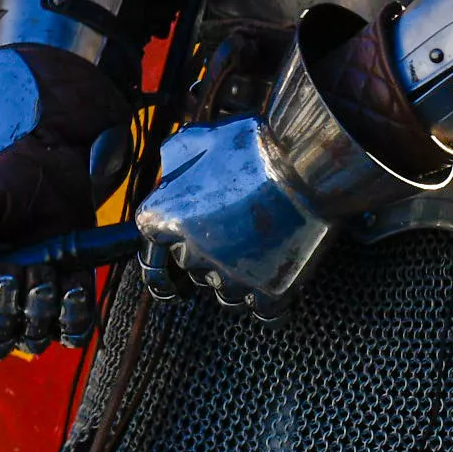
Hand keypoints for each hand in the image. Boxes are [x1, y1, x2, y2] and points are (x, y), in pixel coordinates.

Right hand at [0, 48, 129, 371]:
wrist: (54, 158)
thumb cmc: (5, 178)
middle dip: (4, 311)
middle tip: (11, 269)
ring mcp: (30, 303)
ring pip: (32, 340)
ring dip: (39, 306)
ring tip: (43, 264)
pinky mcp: (66, 297)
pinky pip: (71, 331)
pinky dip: (72, 313)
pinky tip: (70, 284)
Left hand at [133, 119, 328, 318]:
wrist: (302, 166)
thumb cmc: (248, 148)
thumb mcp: (196, 138)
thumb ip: (173, 158)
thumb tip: (168, 173)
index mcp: (167, 220)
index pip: (150, 258)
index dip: (159, 265)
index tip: (167, 277)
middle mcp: (193, 255)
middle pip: (192, 271)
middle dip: (206, 256)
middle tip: (231, 233)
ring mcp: (232, 277)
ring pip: (224, 294)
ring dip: (234, 280)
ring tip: (255, 254)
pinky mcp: (269, 291)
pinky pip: (262, 313)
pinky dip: (266, 301)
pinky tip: (273, 282)